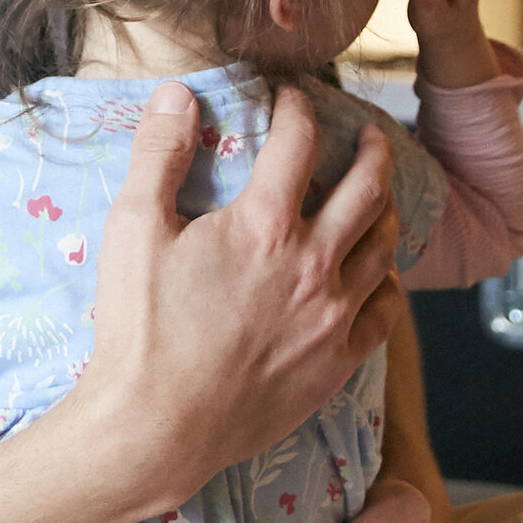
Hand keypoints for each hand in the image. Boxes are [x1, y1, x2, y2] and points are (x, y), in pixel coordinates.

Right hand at [83, 83, 404, 522]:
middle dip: (372, 149)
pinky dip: (389, 281)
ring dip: (387, 209)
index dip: (297, 108)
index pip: (298, 142)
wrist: (156, 427)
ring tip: (381, 195)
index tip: (291, 98)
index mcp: (265, 225)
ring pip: (385, 245)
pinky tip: (379, 273)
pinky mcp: (338, 361)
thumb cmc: (140, 330)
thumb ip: (159, 154)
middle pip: (367, 188)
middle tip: (369, 134)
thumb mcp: (133, 228)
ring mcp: (333, 316)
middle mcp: (313, 265)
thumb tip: (177, 94)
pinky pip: (386, 310)